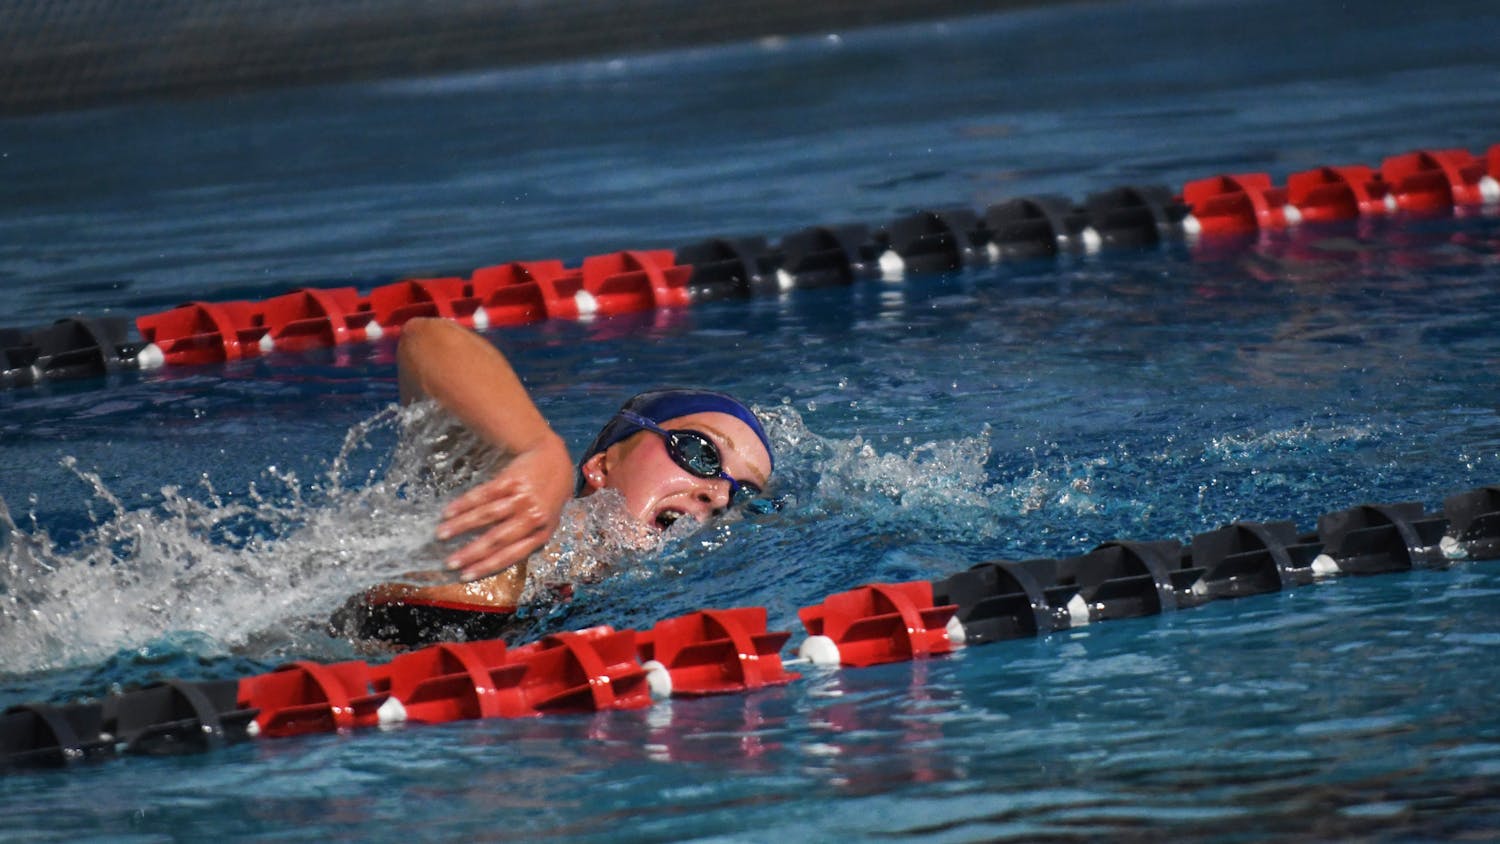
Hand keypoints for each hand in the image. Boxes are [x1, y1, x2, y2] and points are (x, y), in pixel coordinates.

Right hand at [436, 433, 572, 581]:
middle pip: (497, 538)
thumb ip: (529, 539)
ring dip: (461, 526)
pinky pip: (483, 494)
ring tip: (441, 534)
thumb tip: (500, 559)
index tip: (465, 575)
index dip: (487, 566)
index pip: (511, 555)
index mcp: (542, 532)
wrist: (554, 458)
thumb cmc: (549, 494)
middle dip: (471, 553)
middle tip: (450, 562)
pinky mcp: (510, 479)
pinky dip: (464, 504)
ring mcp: (521, 497)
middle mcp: (532, 516)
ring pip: (487, 515)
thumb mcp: (548, 520)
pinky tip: (448, 511)